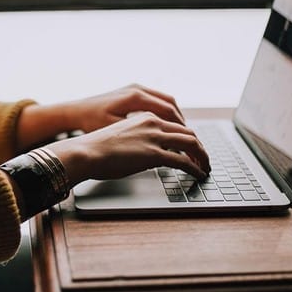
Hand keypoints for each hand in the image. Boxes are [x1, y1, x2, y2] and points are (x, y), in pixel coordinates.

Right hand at [47, 111, 210, 185]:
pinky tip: (198, 174)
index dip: (187, 137)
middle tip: (204, 159)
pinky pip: (183, 161)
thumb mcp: (120, 136)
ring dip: (202, 156)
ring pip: (191, 144)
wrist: (85, 152)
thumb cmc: (96, 147)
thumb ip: (137, 139)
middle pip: (188, 132)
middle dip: (199, 147)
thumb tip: (143, 153)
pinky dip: (195, 168)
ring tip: (205, 167)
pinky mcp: (154, 154)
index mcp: (145, 117)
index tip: (191, 148)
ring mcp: (154, 138)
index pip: (175, 124)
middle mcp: (153, 123)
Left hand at [68, 84, 185, 132]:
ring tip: (180, 133)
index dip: (180, 127)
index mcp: (135, 97)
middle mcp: (137, 89)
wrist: (75, 111)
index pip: (168, 110)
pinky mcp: (131, 91)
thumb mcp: (115, 131)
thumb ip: (139, 134)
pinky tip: (165, 126)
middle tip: (189, 138)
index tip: (187, 140)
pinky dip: (164, 112)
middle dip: (181, 122)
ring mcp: (135, 88)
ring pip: (165, 100)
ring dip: (174, 116)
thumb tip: (162, 143)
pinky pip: (155, 100)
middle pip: (170, 104)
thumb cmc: (91, 123)